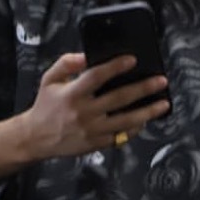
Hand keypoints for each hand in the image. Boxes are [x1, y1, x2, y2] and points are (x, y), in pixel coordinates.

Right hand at [19, 52, 169, 158]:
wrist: (36, 138)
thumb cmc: (46, 105)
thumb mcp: (49, 79)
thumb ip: (66, 63)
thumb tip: (86, 55)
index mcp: (72, 94)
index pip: (97, 77)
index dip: (115, 67)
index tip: (132, 59)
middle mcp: (84, 112)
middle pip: (119, 99)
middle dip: (143, 88)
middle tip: (161, 80)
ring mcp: (92, 130)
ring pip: (125, 121)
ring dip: (147, 112)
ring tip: (163, 103)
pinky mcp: (96, 144)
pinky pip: (120, 136)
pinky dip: (135, 129)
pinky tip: (146, 119)